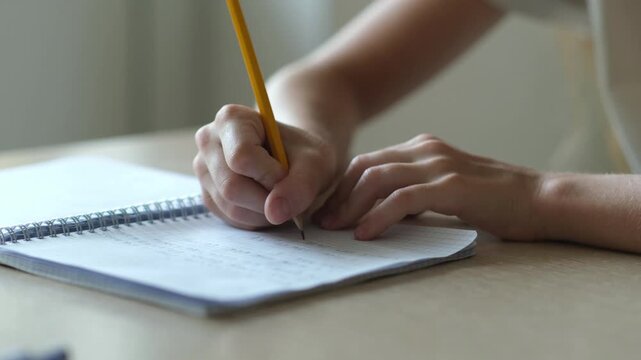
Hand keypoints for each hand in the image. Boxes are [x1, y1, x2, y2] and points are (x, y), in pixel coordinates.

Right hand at [193, 104, 337, 229]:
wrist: (296, 161)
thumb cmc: (303, 155)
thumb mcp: (314, 164)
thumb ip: (300, 186)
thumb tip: (274, 213)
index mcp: (231, 119)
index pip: (242, 157)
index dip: (270, 175)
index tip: (288, 174)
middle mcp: (209, 141)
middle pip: (231, 186)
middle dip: (267, 199)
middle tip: (286, 191)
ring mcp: (204, 169)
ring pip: (230, 206)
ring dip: (263, 213)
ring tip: (279, 197)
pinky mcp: (207, 194)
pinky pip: (229, 218)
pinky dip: (255, 219)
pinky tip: (267, 204)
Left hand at [316, 134, 545, 240]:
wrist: (540, 199)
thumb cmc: (494, 200)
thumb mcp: (445, 189)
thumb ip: (415, 192)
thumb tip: (379, 211)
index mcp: (422, 148)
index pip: (368, 161)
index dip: (342, 186)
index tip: (327, 210)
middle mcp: (426, 150)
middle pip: (365, 166)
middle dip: (338, 195)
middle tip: (323, 222)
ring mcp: (438, 165)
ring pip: (378, 179)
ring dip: (350, 205)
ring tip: (336, 229)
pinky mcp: (451, 186)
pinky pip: (403, 199)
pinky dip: (378, 216)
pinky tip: (365, 233)